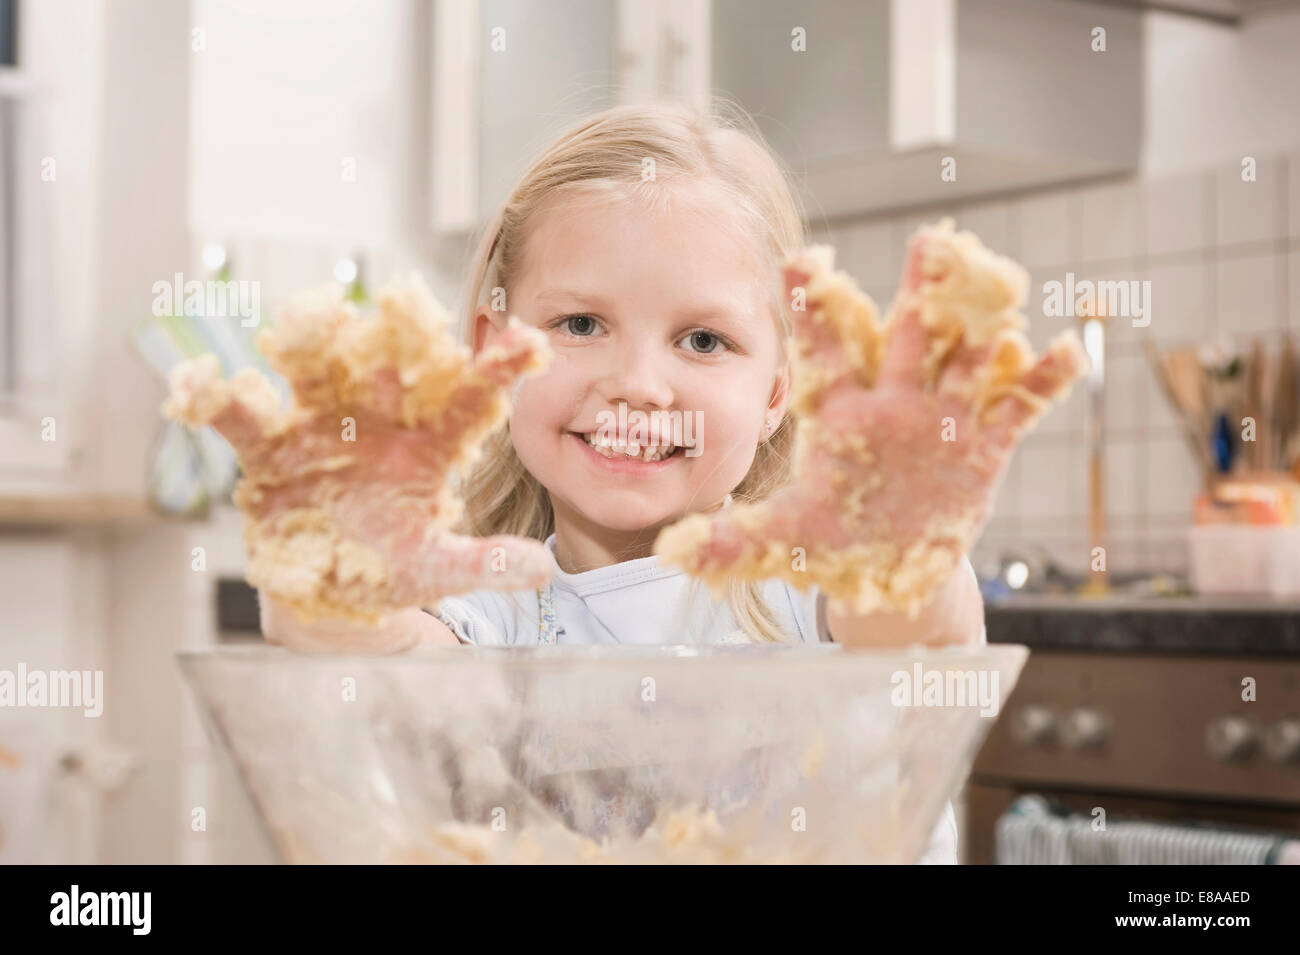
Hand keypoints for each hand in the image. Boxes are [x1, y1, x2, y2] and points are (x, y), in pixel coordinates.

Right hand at [164, 277, 554, 622]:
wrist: (327, 589)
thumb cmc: (391, 566)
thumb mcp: (439, 569)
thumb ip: (483, 563)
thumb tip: (542, 572)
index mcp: (430, 443)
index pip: (470, 399)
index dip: (498, 370)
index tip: (530, 340)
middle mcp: (377, 419)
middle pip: (389, 368)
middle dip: (397, 337)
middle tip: (409, 303)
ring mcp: (319, 426)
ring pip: (315, 371)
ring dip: (310, 342)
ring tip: (312, 316)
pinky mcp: (267, 447)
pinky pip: (239, 416)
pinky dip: (216, 397)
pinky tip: (198, 384)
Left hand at [654, 219, 1087, 615]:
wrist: (885, 567)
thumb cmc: (831, 538)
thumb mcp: (783, 538)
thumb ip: (732, 539)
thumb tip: (675, 552)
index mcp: (841, 412)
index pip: (824, 351)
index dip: (814, 308)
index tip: (800, 260)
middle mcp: (894, 403)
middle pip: (908, 336)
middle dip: (921, 291)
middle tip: (930, 239)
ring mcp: (942, 421)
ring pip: (967, 360)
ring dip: (986, 324)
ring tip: (1000, 283)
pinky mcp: (983, 448)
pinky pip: (1016, 409)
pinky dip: (1041, 381)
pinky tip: (1065, 350)